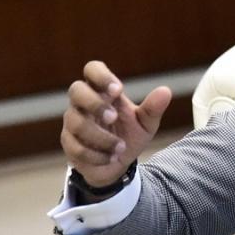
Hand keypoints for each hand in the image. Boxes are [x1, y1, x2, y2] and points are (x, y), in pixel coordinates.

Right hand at [61, 60, 171, 186]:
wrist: (118, 165)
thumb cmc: (128, 136)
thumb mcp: (145, 124)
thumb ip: (153, 108)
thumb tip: (166, 91)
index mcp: (102, 92)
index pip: (92, 70)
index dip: (101, 75)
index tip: (118, 90)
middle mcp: (84, 103)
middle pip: (76, 90)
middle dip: (94, 104)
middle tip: (113, 117)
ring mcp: (73, 122)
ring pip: (77, 123)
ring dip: (101, 138)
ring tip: (121, 148)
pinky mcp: (69, 144)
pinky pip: (76, 148)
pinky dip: (96, 155)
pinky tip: (111, 158)